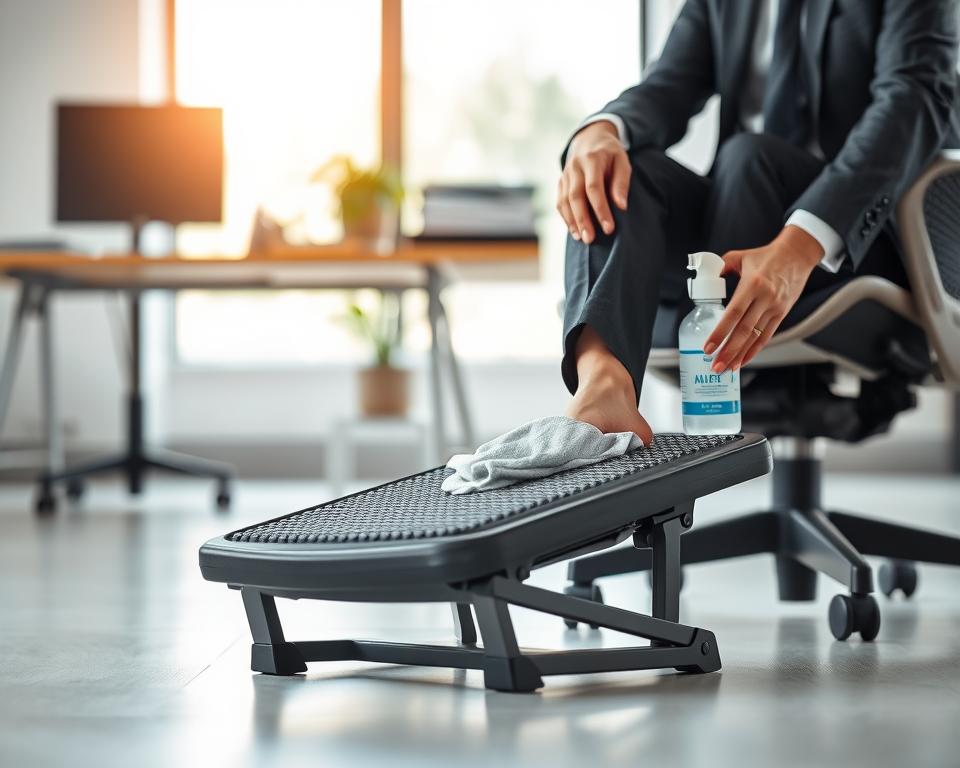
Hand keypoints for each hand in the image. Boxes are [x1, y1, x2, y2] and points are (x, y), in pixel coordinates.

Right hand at [557, 121, 630, 243]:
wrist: (589, 138)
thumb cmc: (610, 153)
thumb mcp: (622, 161)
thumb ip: (621, 182)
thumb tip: (621, 206)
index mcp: (591, 159)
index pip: (594, 188)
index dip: (600, 209)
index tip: (609, 228)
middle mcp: (574, 167)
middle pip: (575, 197)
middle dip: (583, 220)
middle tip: (591, 239)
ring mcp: (565, 175)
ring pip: (564, 201)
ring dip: (572, 221)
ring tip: (582, 238)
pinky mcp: (560, 182)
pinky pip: (559, 202)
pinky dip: (566, 217)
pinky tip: (574, 230)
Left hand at [705, 225, 824, 371]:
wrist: (797, 254)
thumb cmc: (767, 255)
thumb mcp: (739, 257)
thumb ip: (720, 267)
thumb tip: (705, 279)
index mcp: (752, 284)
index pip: (733, 314)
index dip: (720, 333)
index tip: (709, 347)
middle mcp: (765, 298)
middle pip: (744, 330)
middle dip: (728, 351)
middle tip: (716, 365)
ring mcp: (775, 307)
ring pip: (755, 337)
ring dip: (740, 355)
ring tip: (727, 368)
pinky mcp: (782, 313)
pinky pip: (767, 335)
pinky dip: (755, 350)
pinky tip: (744, 359)